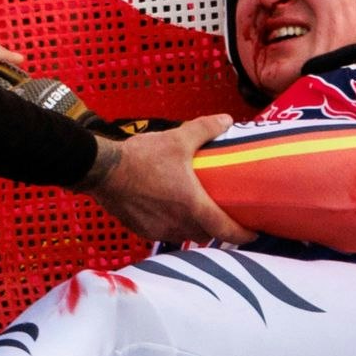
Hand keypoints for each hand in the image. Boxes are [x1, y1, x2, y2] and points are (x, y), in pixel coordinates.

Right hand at [85, 114, 250, 247]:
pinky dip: (173, 224)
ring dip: (195, 227)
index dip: (243, 234)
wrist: (102, 170)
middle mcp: (178, 224)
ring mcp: (158, 230)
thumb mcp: (178, 139)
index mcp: (193, 206)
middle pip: (207, 235)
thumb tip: (226, 120)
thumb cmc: (141, 158)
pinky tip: (169, 209)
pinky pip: (165, 232)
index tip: (253, 232)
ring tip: (198, 211)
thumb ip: (205, 129)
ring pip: (185, 235)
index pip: (226, 230)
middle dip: (218, 228)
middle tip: (225, 214)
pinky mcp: (142, 230)